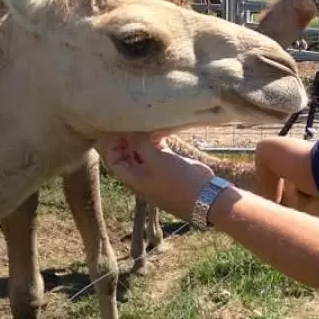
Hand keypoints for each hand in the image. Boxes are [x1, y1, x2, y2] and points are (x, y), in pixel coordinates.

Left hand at [94, 132, 215, 219]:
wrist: (205, 196)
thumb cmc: (177, 181)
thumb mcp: (156, 160)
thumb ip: (141, 144)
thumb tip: (133, 132)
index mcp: (134, 180)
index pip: (115, 162)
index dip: (113, 146)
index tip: (117, 130)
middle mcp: (143, 177)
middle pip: (129, 156)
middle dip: (128, 140)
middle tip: (131, 122)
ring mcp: (158, 172)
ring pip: (145, 153)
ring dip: (144, 139)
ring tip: (147, 122)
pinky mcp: (172, 167)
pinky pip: (160, 152)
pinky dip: (159, 141)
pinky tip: (162, 130)